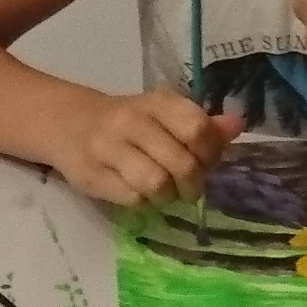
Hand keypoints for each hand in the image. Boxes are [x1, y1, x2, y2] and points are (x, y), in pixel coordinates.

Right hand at [55, 88, 239, 206]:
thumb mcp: (165, 115)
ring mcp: (109, 147)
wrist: (68, 124)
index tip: (205, 162)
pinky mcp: (92, 175)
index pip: (197, 129)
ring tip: (164, 194)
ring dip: (168, 197)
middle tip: (188, 188)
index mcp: (158, 102)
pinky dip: (143, 204)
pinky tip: (140, 195)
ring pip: (156, 184)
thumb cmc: (128, 123)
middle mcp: (133, 120)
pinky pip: (132, 199)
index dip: (210, 153)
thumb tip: (238, 125)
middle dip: (192, 184)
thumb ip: (202, 124)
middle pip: (181, 162)